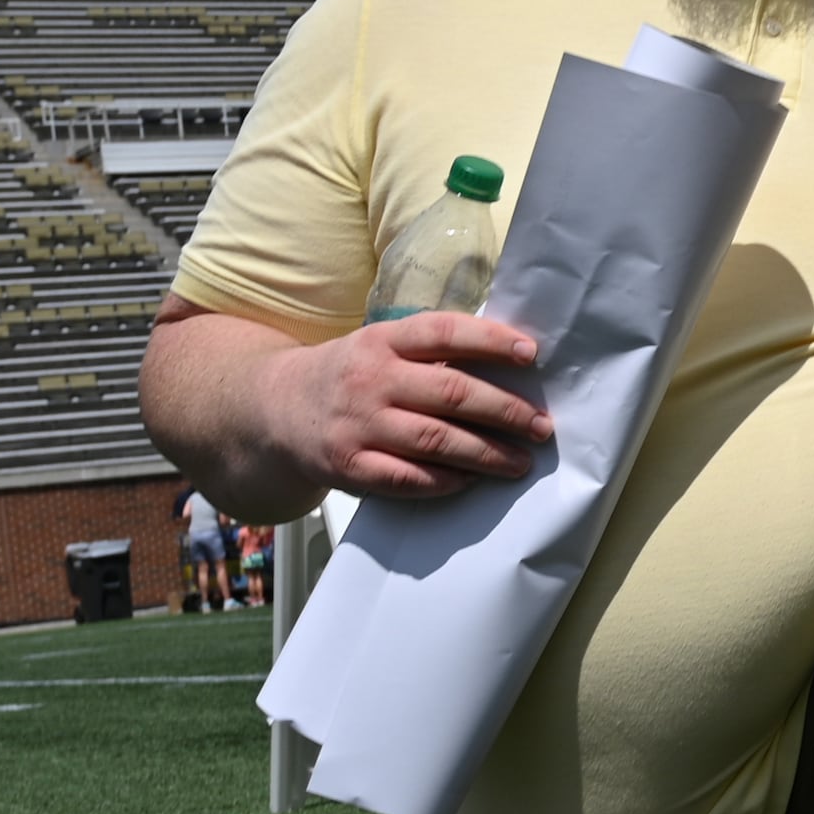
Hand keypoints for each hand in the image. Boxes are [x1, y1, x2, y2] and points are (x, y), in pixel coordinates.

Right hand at [258, 311, 547, 499]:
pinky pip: (406, 477)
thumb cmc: (349, 375)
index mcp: (383, 340)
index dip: (490, 340)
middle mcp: (370, 379)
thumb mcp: (380, 347)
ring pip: (435, 440)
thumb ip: (430, 353)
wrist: (272, 408)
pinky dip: (444, 480)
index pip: (443, 333)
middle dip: (505, 411)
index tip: (531, 354)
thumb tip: (509, 368)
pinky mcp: (347, 465)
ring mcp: (357, 424)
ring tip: (520, 461)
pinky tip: (471, 480)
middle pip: (451, 393)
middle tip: (541, 425)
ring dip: (487, 453)